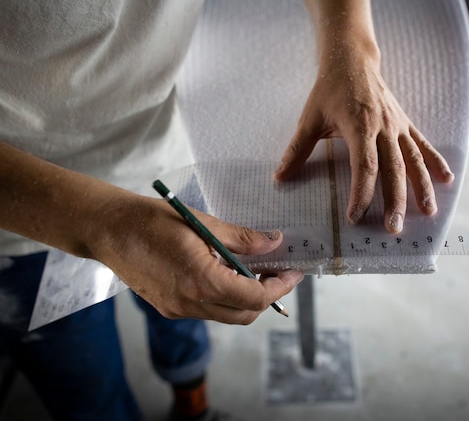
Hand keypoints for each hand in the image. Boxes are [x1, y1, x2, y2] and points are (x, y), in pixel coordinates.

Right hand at [95, 194, 302, 323]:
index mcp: (201, 282)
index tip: (294, 273)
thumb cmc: (153, 220)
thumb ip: (242, 238)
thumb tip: (274, 241)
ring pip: (226, 315)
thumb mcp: (204, 223)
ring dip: (247, 299)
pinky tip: (228, 274)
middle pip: (245, 314)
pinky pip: (208, 311)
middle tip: (278, 271)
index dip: (280, 287)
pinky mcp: (168, 308)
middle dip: (268, 296)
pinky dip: (226, 298)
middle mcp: (190, 304)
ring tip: (255, 271)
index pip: (255, 298)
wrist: (108, 229)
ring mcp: (177, 309)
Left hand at [274, 47, 453, 233]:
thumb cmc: (329, 91)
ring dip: (422, 187)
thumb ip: (297, 150)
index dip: (362, 193)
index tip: (355, 217)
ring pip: (413, 160)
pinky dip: (436, 162)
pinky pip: (423, 145)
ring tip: (428, 213)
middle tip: (393, 228)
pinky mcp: (406, 124)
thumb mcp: (309, 119)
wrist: (352, 61)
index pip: (365, 165)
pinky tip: (447, 179)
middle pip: (393, 168)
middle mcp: (384, 127)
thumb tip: (279, 177)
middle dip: (395, 200)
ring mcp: (398, 126)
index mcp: (359, 125)